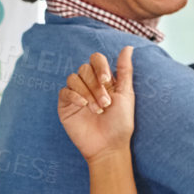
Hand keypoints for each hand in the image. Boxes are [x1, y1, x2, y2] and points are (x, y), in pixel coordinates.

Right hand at [58, 46, 135, 162]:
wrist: (108, 146)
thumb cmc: (120, 123)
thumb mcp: (126, 94)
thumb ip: (125, 70)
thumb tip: (128, 47)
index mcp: (103, 80)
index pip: (96, 60)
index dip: (100, 66)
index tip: (107, 81)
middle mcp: (88, 85)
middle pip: (84, 69)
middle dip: (95, 85)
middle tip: (105, 104)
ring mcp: (76, 95)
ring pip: (74, 78)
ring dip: (87, 92)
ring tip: (97, 110)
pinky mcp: (65, 106)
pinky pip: (64, 92)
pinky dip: (74, 96)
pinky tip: (83, 106)